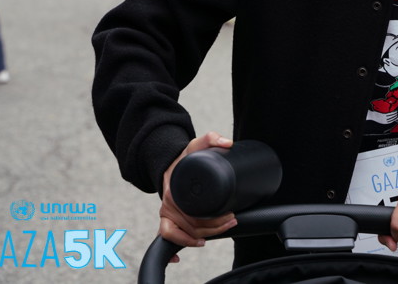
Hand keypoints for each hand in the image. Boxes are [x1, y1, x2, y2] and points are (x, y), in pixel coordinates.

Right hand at [159, 132, 236, 262]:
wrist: (168, 163)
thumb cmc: (183, 157)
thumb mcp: (196, 145)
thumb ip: (211, 139)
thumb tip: (228, 143)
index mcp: (174, 192)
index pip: (193, 214)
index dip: (213, 219)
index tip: (230, 214)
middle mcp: (168, 205)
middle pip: (191, 226)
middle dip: (214, 228)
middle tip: (231, 220)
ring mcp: (166, 213)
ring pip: (183, 234)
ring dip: (202, 237)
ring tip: (222, 230)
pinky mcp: (167, 219)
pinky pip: (166, 237)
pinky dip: (174, 247)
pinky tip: (178, 258)